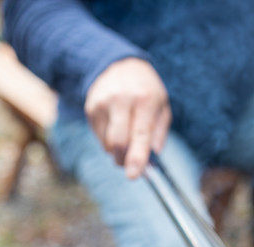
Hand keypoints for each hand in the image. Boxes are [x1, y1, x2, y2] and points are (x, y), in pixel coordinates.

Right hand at [85, 58, 170, 178]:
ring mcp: (103, 104)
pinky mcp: (91, 108)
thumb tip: (153, 156)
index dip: (136, 157)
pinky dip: (109, 142)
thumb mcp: (162, 105)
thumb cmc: (146, 90)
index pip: (140, 134)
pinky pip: (99, 137)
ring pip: (107, 143)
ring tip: (126, 137)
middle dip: (124, 160)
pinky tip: (116, 128)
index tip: (133, 175)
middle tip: (130, 166)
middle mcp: (122, 100)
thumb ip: (160, 132)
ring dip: (117, 151)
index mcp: (145, 100)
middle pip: (118, 142)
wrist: (119, 65)